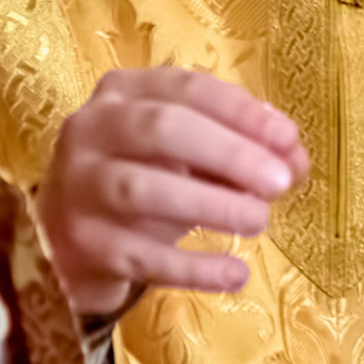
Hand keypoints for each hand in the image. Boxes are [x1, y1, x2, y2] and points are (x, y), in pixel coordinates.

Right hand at [39, 69, 308, 315]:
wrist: (67, 242)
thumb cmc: (140, 181)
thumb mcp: (188, 157)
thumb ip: (241, 150)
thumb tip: (295, 159)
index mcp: (122, 93)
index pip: (186, 89)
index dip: (241, 113)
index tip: (289, 139)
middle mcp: (91, 130)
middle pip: (161, 129)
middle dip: (228, 152)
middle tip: (279, 182)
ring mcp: (78, 187)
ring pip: (144, 189)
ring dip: (209, 204)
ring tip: (259, 220)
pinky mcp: (79, 244)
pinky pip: (140, 255)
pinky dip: (192, 267)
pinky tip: (235, 274)